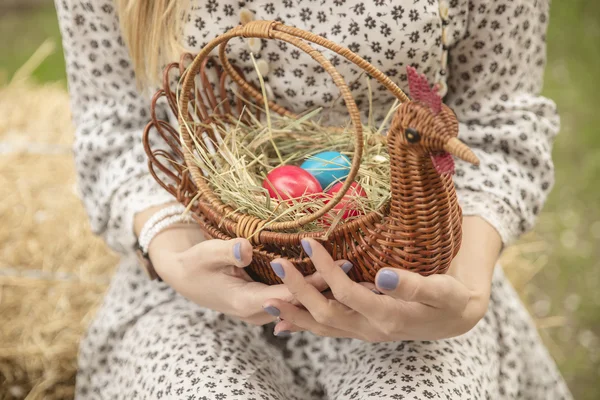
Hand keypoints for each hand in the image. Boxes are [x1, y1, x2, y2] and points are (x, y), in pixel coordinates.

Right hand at [147, 224, 348, 325]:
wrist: (184, 276)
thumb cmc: (194, 263)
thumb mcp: (205, 254)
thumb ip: (226, 252)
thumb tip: (245, 249)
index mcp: (243, 302)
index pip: (283, 296)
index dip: (310, 286)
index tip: (334, 274)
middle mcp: (256, 311)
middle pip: (298, 303)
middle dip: (327, 291)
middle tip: (357, 278)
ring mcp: (261, 308)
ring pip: (298, 303)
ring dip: (323, 291)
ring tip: (354, 278)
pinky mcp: (265, 301)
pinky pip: (292, 298)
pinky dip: (312, 289)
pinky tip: (334, 278)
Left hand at [263, 216, 501, 340]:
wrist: (456, 316)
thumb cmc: (450, 298)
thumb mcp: (441, 290)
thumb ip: (413, 285)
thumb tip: (383, 276)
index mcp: (388, 317)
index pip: (347, 293)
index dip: (326, 270)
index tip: (309, 243)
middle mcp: (371, 330)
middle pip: (326, 313)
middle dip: (299, 290)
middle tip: (279, 264)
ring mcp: (364, 332)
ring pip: (323, 327)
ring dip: (295, 313)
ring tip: (268, 301)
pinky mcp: (361, 328)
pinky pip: (329, 330)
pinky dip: (306, 325)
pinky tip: (286, 322)